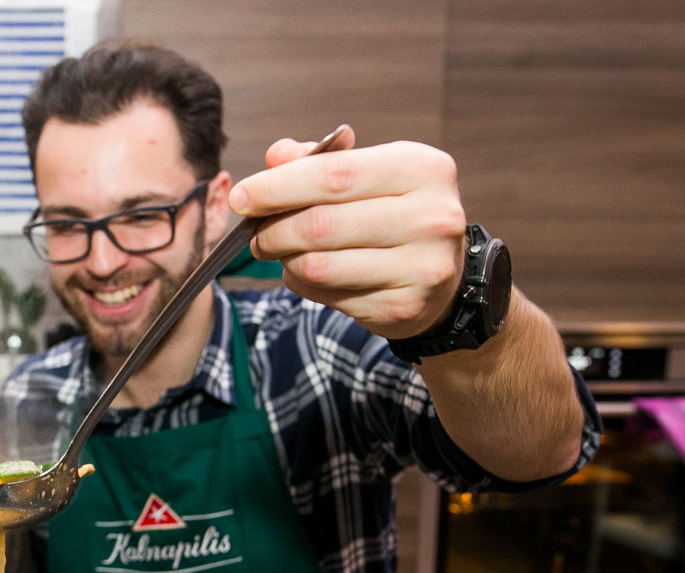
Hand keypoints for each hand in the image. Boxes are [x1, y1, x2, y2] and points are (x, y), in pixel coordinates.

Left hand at [229, 127, 466, 341]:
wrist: (441, 275)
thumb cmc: (393, 213)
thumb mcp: (367, 174)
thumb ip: (319, 162)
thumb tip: (276, 155)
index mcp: (422, 169)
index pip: (334, 174)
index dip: (278, 186)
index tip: (242, 196)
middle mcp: (431, 216)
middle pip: (321, 224)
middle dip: (274, 229)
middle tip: (256, 234)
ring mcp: (422, 265)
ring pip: (319, 264)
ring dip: (286, 260)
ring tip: (281, 252)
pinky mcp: (403, 306)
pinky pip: (328, 296)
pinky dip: (304, 285)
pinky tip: (309, 274)